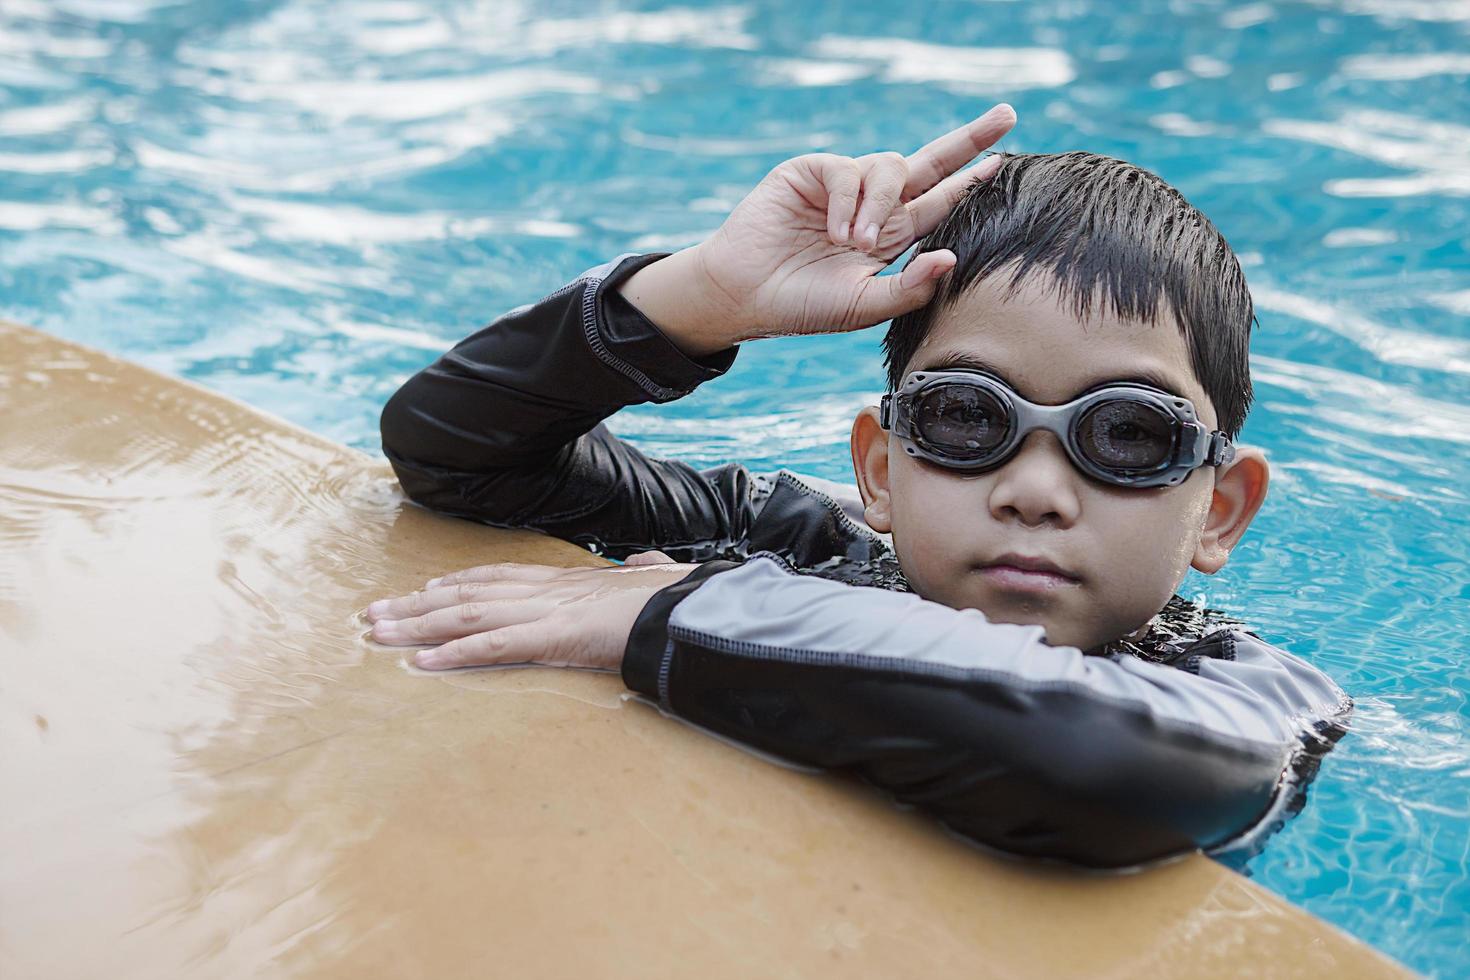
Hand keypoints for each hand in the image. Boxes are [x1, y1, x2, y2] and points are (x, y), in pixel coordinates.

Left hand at [365, 552, 693, 670]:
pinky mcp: (555, 638)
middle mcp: (547, 590)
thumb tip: (648, 565)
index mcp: (567, 581)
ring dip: (417, 626)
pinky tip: (421, 662)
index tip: (424, 588)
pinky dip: (454, 654)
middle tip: (373, 613)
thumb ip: (646, 573)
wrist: (695, 607)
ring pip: (467, 616)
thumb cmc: (680, 597)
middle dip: (417, 605)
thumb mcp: (658, 581)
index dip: (457, 582)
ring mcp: (548, 611)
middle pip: (468, 594)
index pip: (499, 576)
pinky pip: (494, 647)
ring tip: (377, 633)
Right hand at [617, 104, 1015, 355]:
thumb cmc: (803, 305)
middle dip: (967, 140)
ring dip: (881, 205)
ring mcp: (843, 185)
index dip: (969, 182)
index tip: (1000, 164)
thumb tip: (952, 258)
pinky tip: (835, 233)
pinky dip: (848, 203)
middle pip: (930, 162)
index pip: (939, 200)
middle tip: (1007, 116)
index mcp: (891, 234)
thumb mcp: (863, 306)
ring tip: (859, 244)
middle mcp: (872, 203)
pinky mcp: (811, 171)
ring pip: (890, 168)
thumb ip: (908, 288)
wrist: (746, 295)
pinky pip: (847, 171)